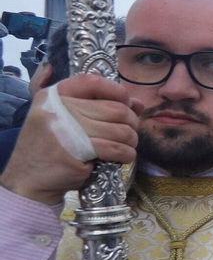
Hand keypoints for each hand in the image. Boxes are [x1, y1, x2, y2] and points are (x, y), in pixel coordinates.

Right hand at [0, 76, 141, 205]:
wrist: (29, 178)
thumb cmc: (53, 145)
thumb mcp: (66, 118)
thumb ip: (99, 105)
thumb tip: (136, 103)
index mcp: (53, 96)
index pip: (93, 82)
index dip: (117, 91)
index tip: (125, 103)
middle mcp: (57, 109)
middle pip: (114, 108)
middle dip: (131, 121)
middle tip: (128, 132)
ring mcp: (65, 130)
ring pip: (120, 129)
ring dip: (131, 139)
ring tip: (126, 144)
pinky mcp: (76, 152)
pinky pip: (116, 148)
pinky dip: (126, 153)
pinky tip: (123, 156)